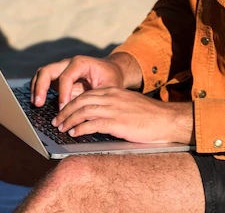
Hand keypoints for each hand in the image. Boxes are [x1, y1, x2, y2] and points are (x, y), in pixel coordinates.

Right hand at [30, 54, 138, 109]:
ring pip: (42, 73)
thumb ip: (97, 98)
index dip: (63, 93)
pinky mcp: (58, 77)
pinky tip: (38, 102)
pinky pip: (43, 80)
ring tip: (36, 103)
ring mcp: (61, 69)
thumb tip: (86, 114)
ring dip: (36, 88)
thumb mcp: (109, 87)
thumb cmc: (111, 78)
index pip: (66, 76)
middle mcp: (68, 63)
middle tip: (39, 103)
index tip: (62, 108)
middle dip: (41, 86)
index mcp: (81, 63)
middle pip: (48, 70)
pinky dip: (38, 89)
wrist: (111, 71)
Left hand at [51, 87, 193, 143]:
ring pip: (84, 111)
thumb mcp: (128, 104)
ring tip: (62, 128)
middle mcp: (111, 97)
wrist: (167, 119)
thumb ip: (113, 105)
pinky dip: (81, 128)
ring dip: (69, 120)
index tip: (63, 112)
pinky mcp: (118, 122)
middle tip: (57, 121)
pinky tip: (74, 134)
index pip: (86, 94)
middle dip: (66, 111)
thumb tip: (98, 116)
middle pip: (81, 101)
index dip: (72, 103)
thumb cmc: (149, 115)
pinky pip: (93, 124)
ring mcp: (114, 109)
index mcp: (113, 91)